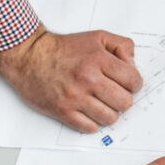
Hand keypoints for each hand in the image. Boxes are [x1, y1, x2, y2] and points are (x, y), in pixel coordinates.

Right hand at [0, 24, 141, 132]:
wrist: (30, 56)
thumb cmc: (63, 48)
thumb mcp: (98, 37)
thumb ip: (122, 45)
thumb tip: (133, 64)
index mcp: (98, 60)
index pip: (133, 81)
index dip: (134, 84)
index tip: (128, 84)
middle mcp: (88, 79)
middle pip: (125, 103)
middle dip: (123, 99)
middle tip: (114, 94)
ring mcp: (75, 97)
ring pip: (110, 118)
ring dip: (109, 112)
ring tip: (101, 103)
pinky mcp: (63, 111)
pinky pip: (90, 128)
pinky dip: (92, 122)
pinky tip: (88, 111)